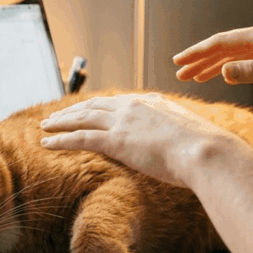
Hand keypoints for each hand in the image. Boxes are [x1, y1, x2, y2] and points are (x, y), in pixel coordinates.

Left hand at [39, 93, 232, 187]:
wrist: (205, 151)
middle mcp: (134, 106)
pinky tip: (46, 143)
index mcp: (152, 102)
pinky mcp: (116, 141)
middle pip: (95, 105)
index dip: (99, 106)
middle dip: (74, 110)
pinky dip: (61, 140)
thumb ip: (179, 135)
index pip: (118, 101)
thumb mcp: (192, 135)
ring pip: (82, 118)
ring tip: (46, 126)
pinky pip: (80, 138)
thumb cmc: (206, 151)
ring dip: (61, 122)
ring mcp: (123, 122)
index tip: (87, 110)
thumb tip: (184, 145)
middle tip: (58, 116)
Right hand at [173, 21, 252, 89]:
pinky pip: (248, 57)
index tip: (178, 63)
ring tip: (196, 78)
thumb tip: (223, 72)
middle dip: (200, 60)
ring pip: (235, 52)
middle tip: (180, 74)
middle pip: (224, 46)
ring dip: (214, 64)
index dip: (198, 53)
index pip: (221, 43)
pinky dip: (232, 65)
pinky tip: (226, 74)